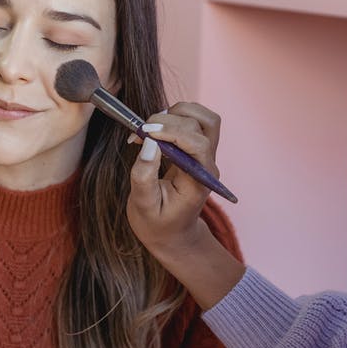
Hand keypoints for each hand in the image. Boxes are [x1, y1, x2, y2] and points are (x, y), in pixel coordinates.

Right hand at [128, 102, 220, 254]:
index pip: (197, 143)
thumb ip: (144, 176)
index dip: (171, 131)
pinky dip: (175, 117)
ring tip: (150, 129)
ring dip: (176, 113)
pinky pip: (196, 122)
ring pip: (204, 118)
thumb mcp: (143, 206)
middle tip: (139, 133)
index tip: (144, 132)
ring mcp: (206, 156)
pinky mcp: (198, 149)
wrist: (172, 233)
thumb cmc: (157, 223)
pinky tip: (156, 131)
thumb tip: (149, 143)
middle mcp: (208, 165)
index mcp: (199, 181)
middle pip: (201, 125)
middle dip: (168, 121)